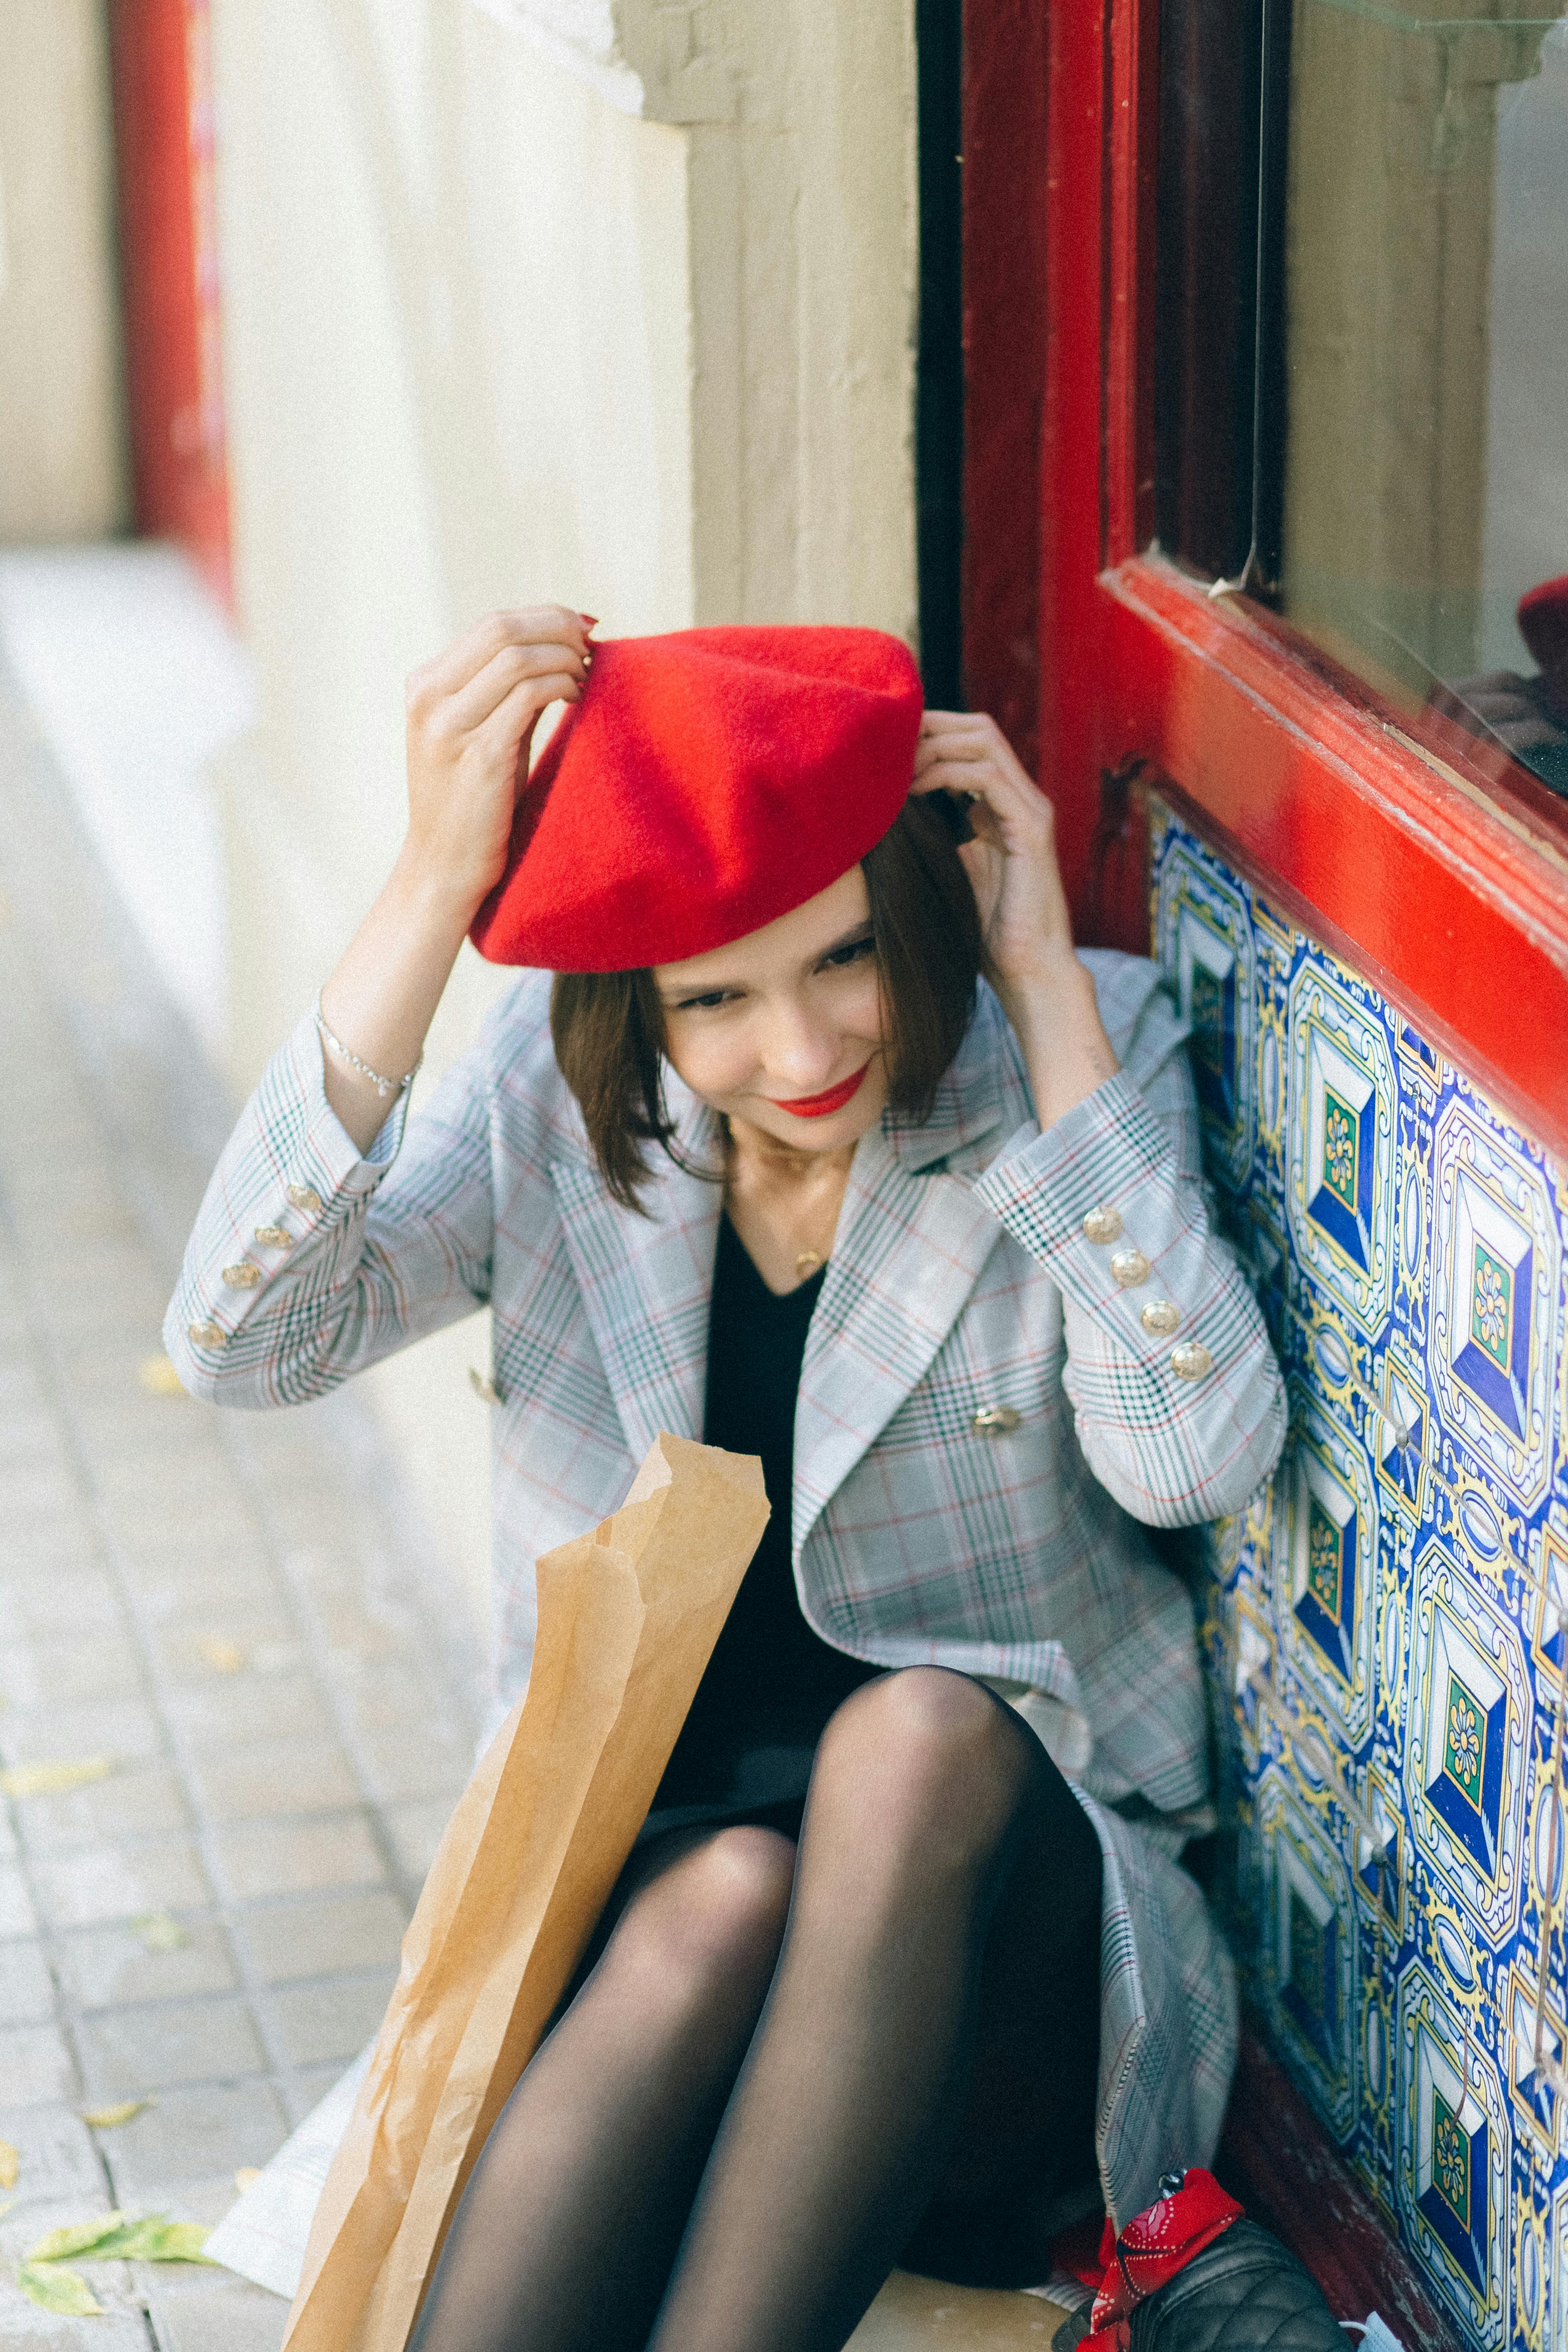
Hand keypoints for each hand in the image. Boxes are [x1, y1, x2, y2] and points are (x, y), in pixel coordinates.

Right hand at [402, 605, 593, 920]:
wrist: (444, 865)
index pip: (492, 624)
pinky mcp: (478, 756)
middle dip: (559, 628)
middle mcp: (428, 698)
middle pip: (503, 630)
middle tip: (592, 646)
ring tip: (587, 676)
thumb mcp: (478, 730)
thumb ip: (502, 688)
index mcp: (424, 684)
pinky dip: (563, 686)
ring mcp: (449, 727)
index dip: (546, 616)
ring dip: (565, 659)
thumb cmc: (473, 799)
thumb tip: (560, 641)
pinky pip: (530, 696)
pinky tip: (578, 698)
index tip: (584, 627)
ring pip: (519, 658)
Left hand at [911, 710, 1118, 1125]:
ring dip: (933, 745)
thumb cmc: (985, 934)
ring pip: (984, 739)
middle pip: (977, 727)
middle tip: (883, 748)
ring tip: (894, 769)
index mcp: (1002, 805)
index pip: (968, 742)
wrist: (1027, 973)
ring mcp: (1030, 809)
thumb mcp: (948, 873)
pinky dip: (946, 773)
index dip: (926, 734)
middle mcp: (1020, 798)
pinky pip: (988, 776)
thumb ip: (933, 838)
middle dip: (928, 727)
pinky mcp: (1032, 828)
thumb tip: (886, 818)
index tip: (880, 750)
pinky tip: (913, 791)